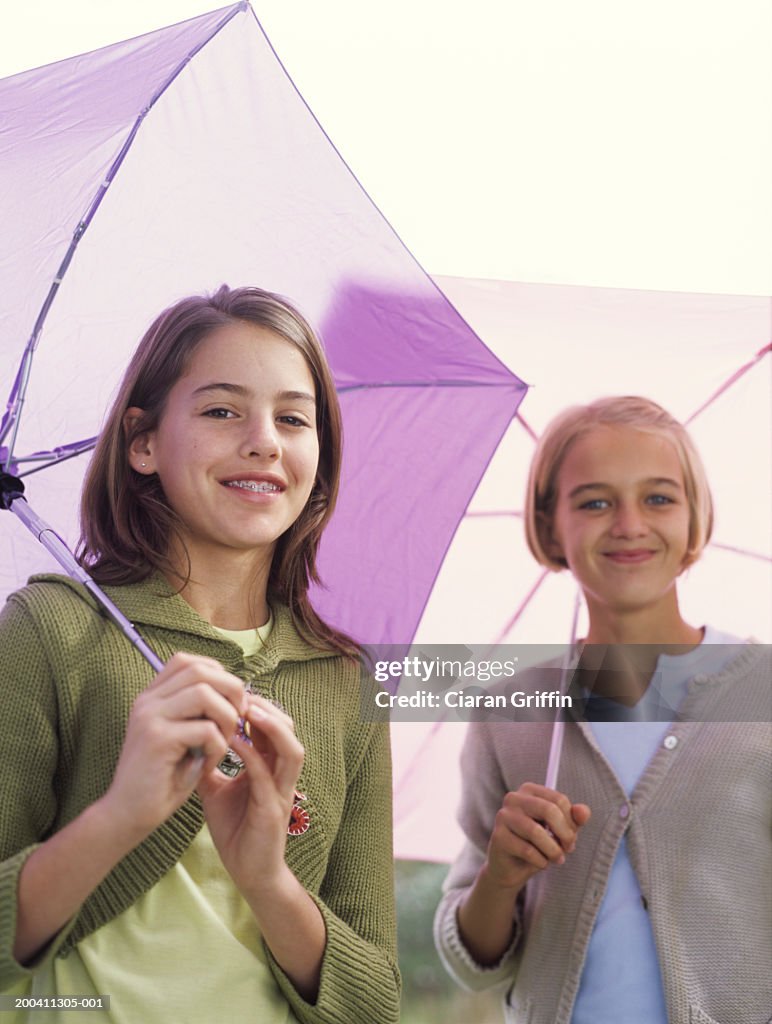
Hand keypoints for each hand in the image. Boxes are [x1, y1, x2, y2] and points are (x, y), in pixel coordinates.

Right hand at [100, 652, 246, 843]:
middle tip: (237, 720)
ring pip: (205, 694)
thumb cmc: (162, 777)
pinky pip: (206, 729)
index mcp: (152, 696)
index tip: (229, 702)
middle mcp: (147, 701)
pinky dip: (217, 747)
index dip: (218, 675)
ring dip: (226, 719)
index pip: (189, 661)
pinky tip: (207, 764)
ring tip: (222, 744)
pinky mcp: (157, 740)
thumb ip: (198, 710)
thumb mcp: (181, 735)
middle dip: (230, 692)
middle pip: (201, 671)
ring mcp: (150, 717)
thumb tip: (236, 691)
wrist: (128, 814)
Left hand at [197, 695, 304, 896]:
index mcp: (270, 766)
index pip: (271, 726)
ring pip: (291, 749)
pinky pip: (267, 775)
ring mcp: (281, 791)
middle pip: (287, 729)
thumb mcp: (215, 789)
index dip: (256, 706)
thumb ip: (208, 763)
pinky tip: (235, 742)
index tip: (230, 693)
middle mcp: (281, 774)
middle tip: (238, 695)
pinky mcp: (273, 809)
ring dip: (272, 726)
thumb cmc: (234, 829)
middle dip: (266, 708)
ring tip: (248, 709)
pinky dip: (253, 755)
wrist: (246, 872)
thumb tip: (185, 739)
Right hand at [485, 782, 590, 890]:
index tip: (571, 839)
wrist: (512, 869)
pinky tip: (540, 863)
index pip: (558, 800)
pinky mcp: (498, 837)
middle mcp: (514, 798)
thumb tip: (584, 811)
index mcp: (529, 791)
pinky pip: (527, 850)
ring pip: (536, 831)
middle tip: (568, 849)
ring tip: (556, 859)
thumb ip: (574, 819)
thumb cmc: (537, 845)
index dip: (571, 822)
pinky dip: (541, 861)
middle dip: (565, 834)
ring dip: (553, 850)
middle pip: (549, 810)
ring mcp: (503, 816)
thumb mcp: (559, 831)